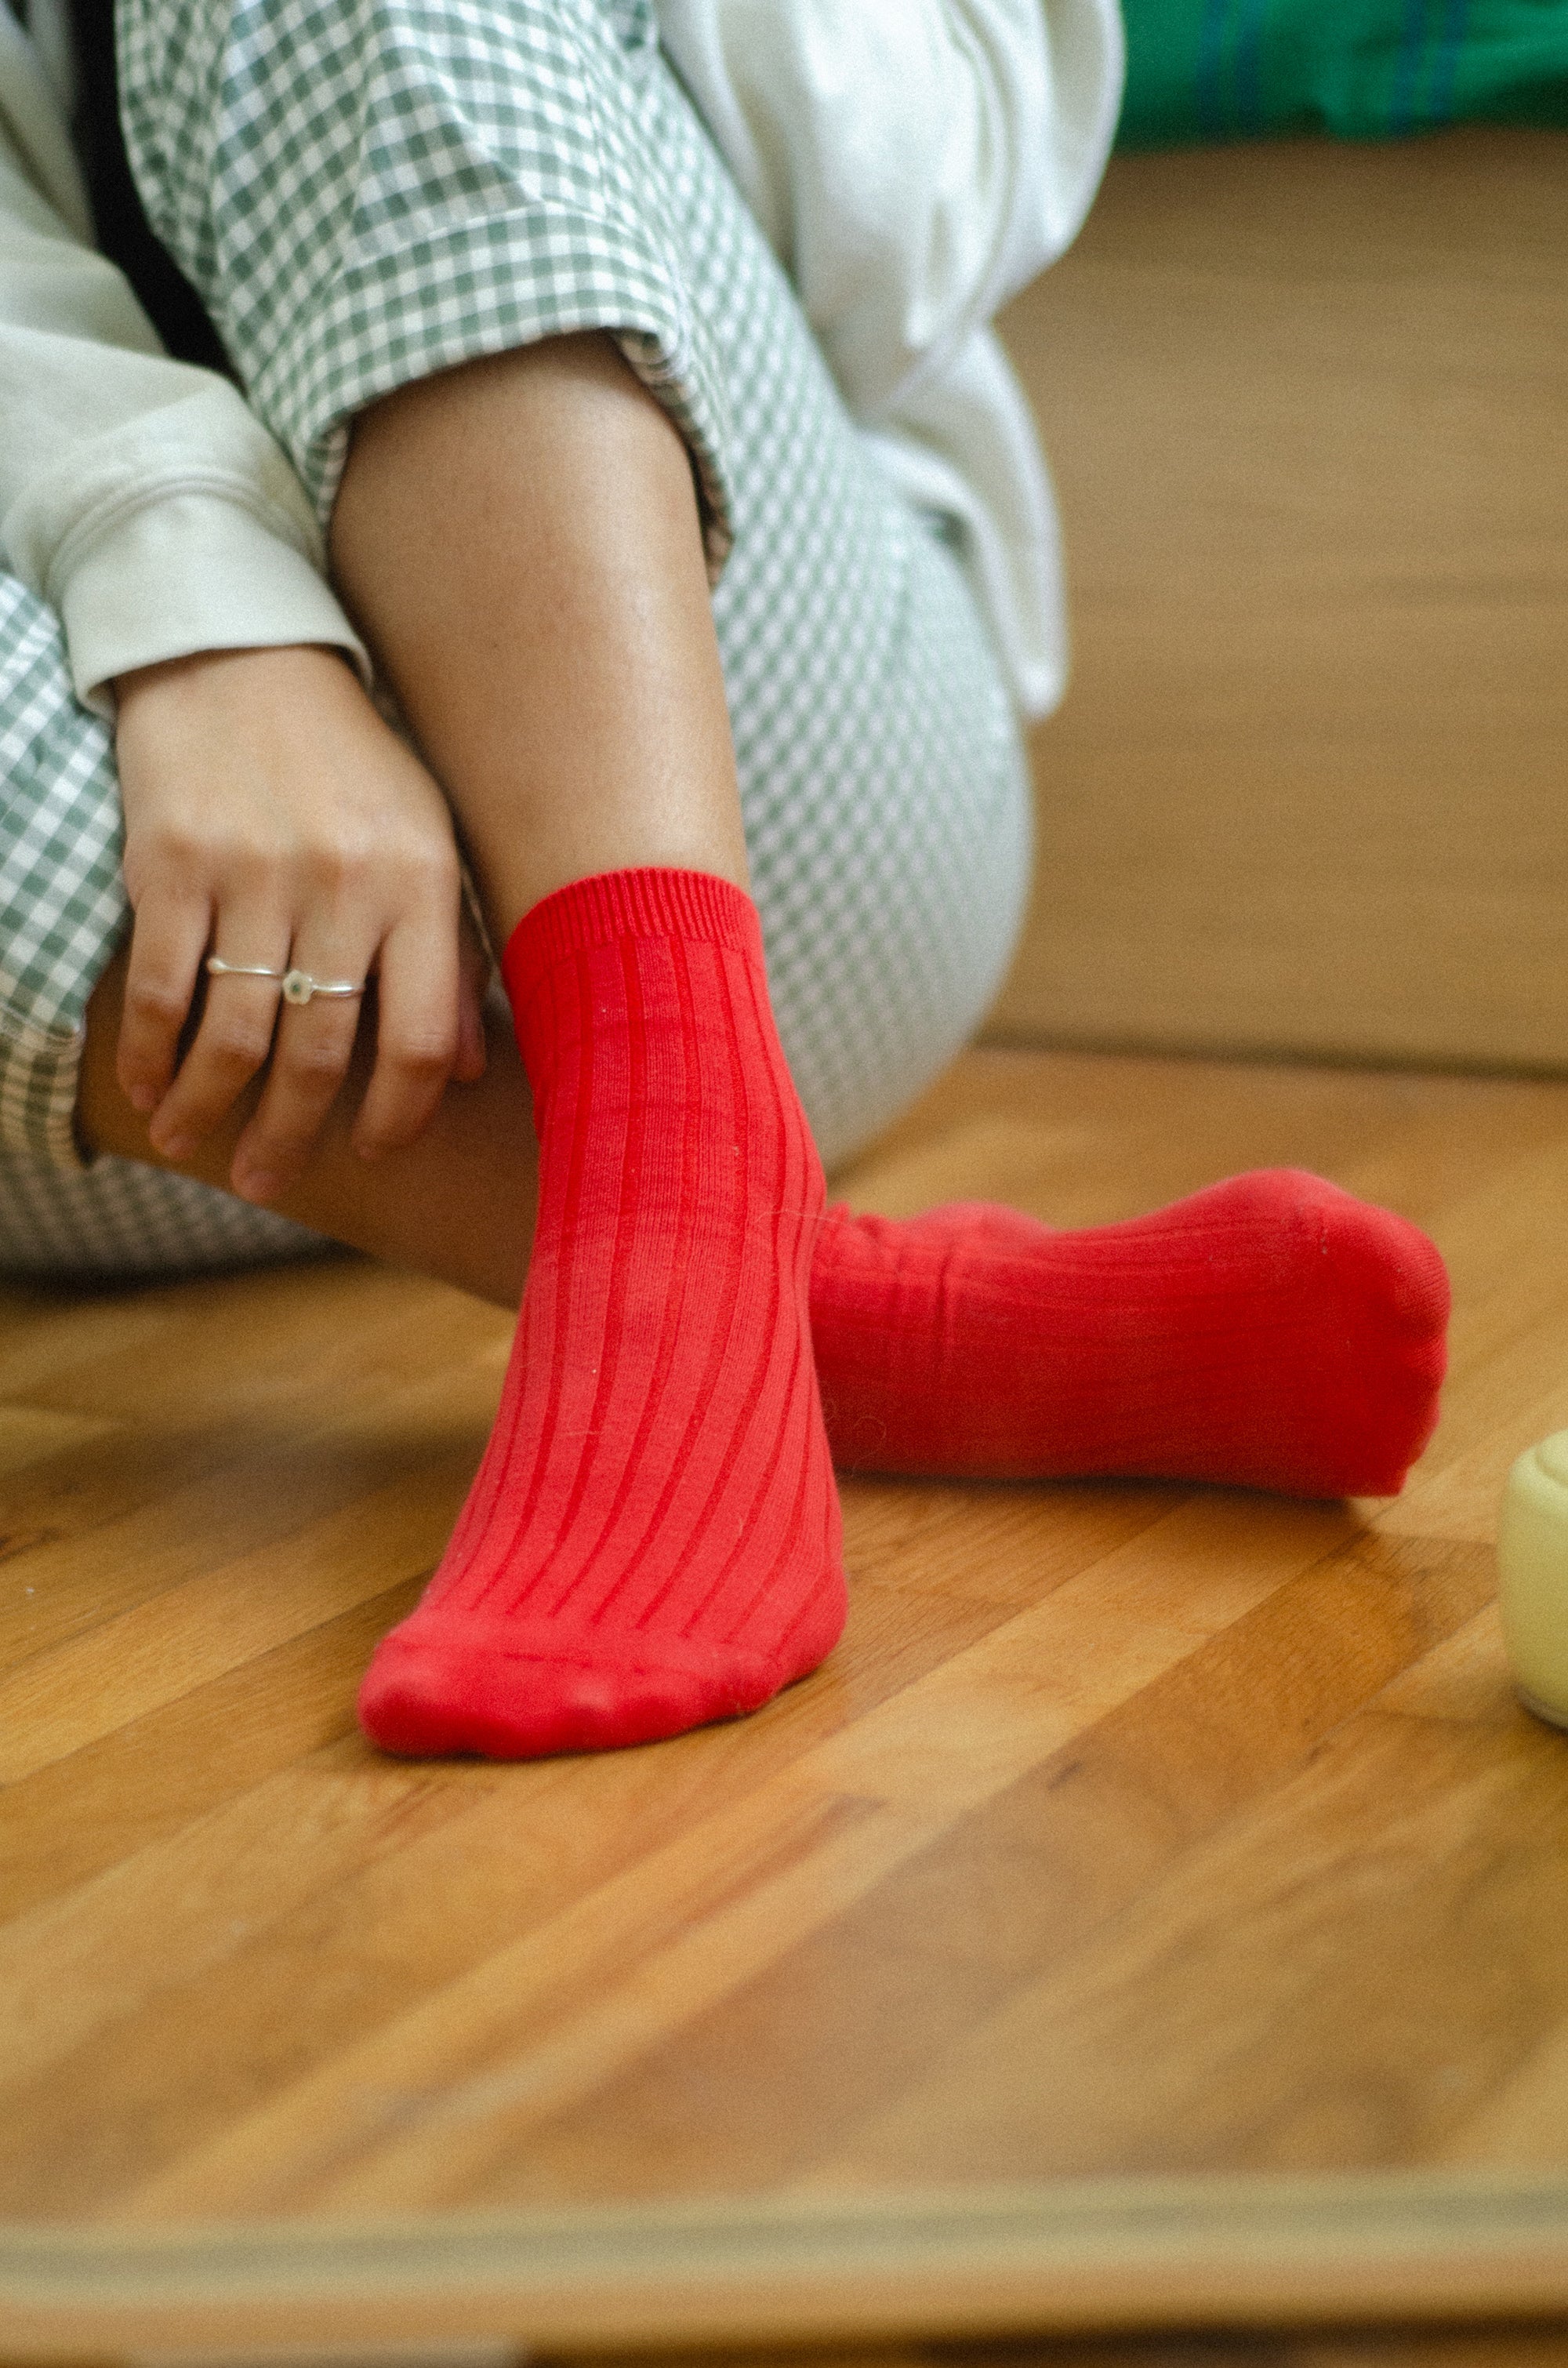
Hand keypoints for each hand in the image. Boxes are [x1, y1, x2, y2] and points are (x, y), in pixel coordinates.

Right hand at [113, 644, 487, 1203]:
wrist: (243, 654)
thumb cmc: (352, 765)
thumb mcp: (430, 844)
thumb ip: (456, 956)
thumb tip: (474, 1072)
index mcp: (423, 885)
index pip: (422, 1039)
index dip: (401, 1114)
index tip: (376, 1148)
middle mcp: (344, 885)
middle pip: (320, 1053)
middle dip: (290, 1136)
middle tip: (267, 1183)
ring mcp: (254, 874)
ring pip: (232, 1034)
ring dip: (208, 1107)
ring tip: (194, 1145)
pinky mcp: (170, 862)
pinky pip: (157, 987)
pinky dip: (147, 1051)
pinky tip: (146, 1086)